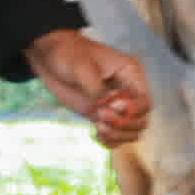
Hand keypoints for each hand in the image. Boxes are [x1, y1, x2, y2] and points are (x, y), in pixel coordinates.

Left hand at [21, 29, 150, 145]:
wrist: (49, 55)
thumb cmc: (68, 53)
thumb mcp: (83, 68)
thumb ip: (97, 90)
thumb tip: (107, 108)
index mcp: (130, 75)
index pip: (145, 102)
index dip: (132, 110)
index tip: (112, 105)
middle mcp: (128, 93)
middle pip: (141, 120)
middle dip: (124, 124)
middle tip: (100, 116)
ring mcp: (115, 106)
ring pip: (131, 132)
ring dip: (117, 134)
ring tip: (98, 127)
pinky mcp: (103, 115)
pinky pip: (116, 136)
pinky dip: (110, 141)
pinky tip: (96, 135)